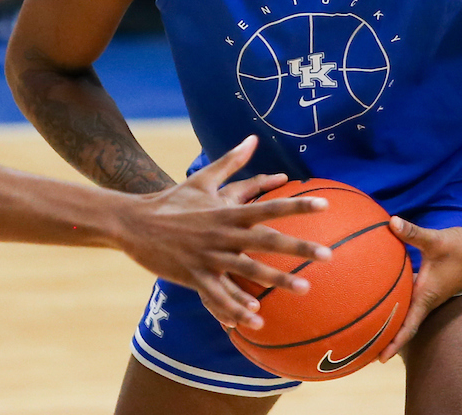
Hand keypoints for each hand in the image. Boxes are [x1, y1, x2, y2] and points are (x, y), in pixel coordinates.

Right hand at [116, 136, 332, 329]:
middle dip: (300, 248)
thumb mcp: (201, 178)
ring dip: (278, 281)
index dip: (298, 205)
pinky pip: (220, 295)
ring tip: (305, 289)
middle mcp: (223, 232)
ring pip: (250, 270)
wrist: (133, 222)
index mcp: (227, 210)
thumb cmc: (172, 200)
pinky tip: (255, 322)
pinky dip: (238, 308)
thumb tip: (253, 138)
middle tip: (328, 254)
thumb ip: (231, 160)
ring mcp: (209, 255)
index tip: (324, 204)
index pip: (270, 206)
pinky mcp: (195, 275)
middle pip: (268, 240)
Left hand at [376, 216, 461, 361]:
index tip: (380, 359)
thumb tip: (391, 222)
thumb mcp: (436, 240)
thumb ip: (412, 233)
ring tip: (371, 328)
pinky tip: (386, 293)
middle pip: (405, 324)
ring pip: (408, 312)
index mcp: (427, 295)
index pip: (409, 325)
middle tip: (365, 349)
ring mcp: (431, 293)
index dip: (395, 343)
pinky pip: (411, 297)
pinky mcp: (433, 284)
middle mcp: (428, 298)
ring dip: (393, 321)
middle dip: (387, 337)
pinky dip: (398, 301)